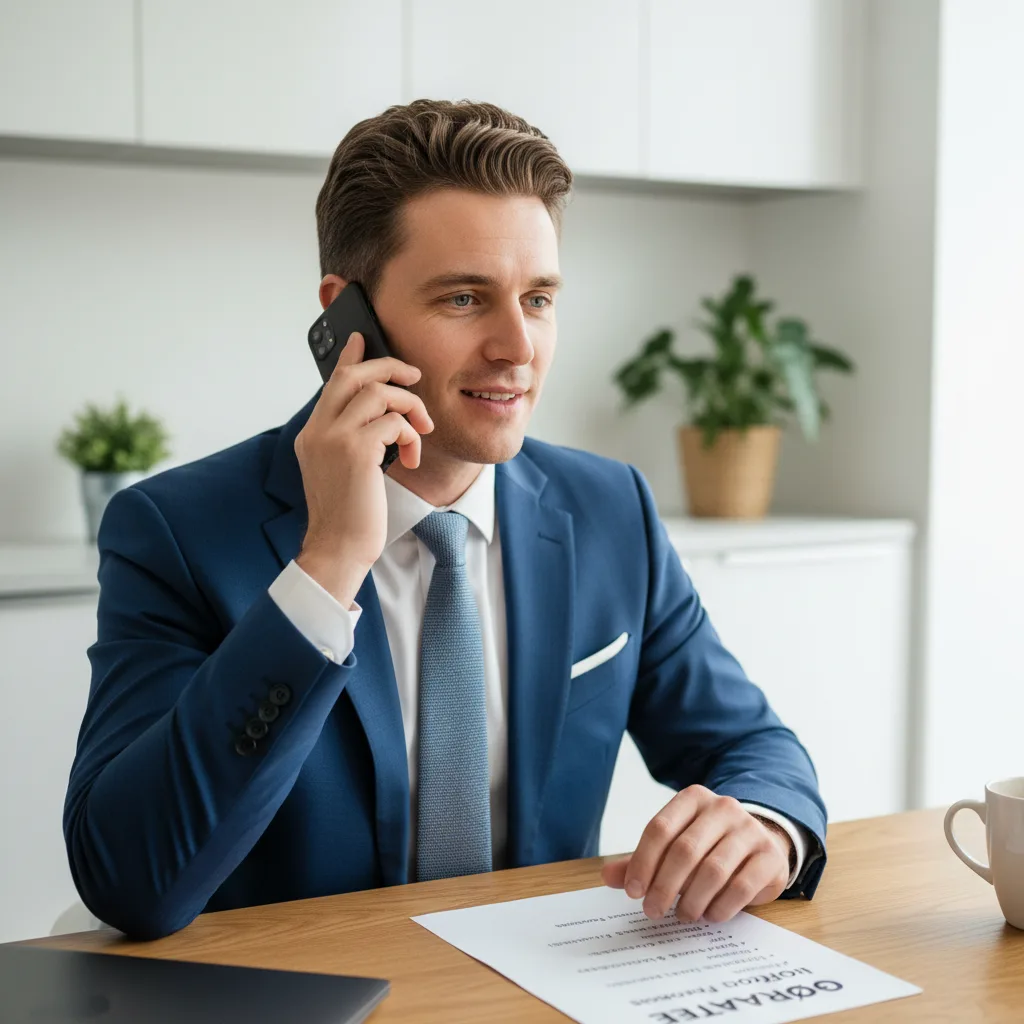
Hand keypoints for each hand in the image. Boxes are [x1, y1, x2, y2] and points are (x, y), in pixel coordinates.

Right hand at [294, 331, 432, 606]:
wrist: (338, 548)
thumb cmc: (348, 516)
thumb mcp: (343, 471)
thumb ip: (352, 440)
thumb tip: (381, 417)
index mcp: (312, 434)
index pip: (332, 382)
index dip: (350, 357)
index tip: (362, 339)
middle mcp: (318, 430)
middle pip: (355, 376)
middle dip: (391, 369)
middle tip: (414, 378)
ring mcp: (334, 439)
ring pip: (380, 394)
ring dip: (410, 408)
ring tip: (422, 430)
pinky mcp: (356, 451)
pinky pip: (394, 422)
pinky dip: (412, 436)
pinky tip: (412, 458)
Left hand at [600, 785, 790, 923]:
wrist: (762, 843)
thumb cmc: (709, 846)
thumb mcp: (675, 846)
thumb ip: (643, 859)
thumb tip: (606, 876)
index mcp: (693, 799)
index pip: (659, 828)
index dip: (642, 862)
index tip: (632, 892)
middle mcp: (722, 808)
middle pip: (684, 850)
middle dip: (664, 886)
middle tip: (652, 911)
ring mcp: (750, 830)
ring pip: (713, 869)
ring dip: (692, 899)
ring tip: (682, 916)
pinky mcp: (770, 856)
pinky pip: (742, 885)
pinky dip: (721, 906)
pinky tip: (710, 915)